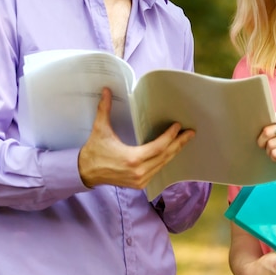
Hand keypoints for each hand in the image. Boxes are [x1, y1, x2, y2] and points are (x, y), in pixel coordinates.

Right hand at [78, 87, 194, 188]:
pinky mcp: (139, 184)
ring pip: (163, 164)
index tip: (178, 126)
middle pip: (165, 156)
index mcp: (132, 158)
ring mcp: (140, 180)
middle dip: (179, 143)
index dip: (170, 137)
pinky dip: (165, 160)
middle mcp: (139, 172)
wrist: (85, 172)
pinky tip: (172, 151)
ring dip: (174, 152)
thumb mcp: (100, 129)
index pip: (159, 147)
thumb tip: (106, 90)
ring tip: (184, 140)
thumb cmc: (94, 150)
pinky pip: (157, 170)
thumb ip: (104, 109)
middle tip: (190, 133)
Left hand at [258, 112, 275, 177]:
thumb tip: (254, 125)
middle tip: (265, 146)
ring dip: (269, 152)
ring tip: (275, 153)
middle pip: (267, 131)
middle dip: (262, 141)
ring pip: (270, 144)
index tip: (262, 135)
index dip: (261, 128)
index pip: (269, 117)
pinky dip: (274, 157)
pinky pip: (275, 153)